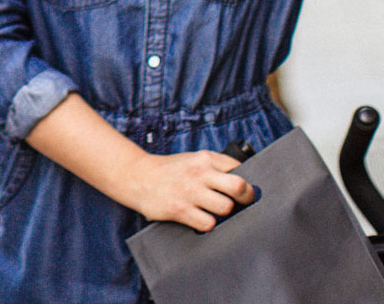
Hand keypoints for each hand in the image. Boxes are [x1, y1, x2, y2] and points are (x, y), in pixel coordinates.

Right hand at [120, 148, 256, 231]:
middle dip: (245, 197)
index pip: (238, 168)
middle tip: (242, 202)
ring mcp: (190, 192)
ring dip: (223, 212)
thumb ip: (216, 167)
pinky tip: (201, 218)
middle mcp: (199, 173)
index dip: (245, 180)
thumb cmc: (171, 171)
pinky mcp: (180, 209)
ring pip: (225, 207)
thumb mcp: (193, 159)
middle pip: (239, 186)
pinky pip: (208, 223)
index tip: (244, 189)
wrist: (138, 176)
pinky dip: (207, 224)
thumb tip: (243, 181)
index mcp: (205, 158)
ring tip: (216, 211)